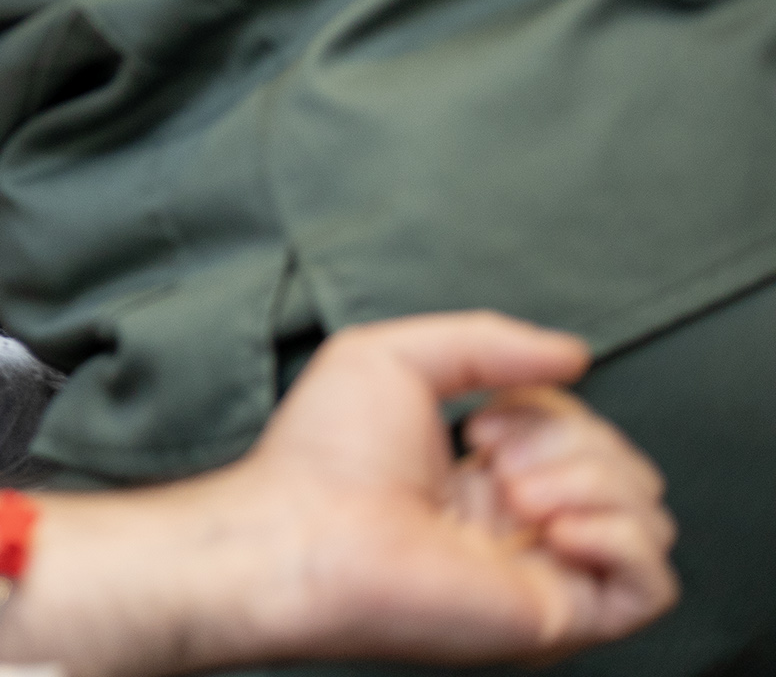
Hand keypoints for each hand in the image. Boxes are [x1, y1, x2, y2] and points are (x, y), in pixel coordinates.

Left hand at [220, 313, 674, 665]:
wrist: (303, 535)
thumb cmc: (325, 454)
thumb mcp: (394, 356)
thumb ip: (488, 341)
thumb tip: (573, 353)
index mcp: (487, 478)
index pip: (580, 431)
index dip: (549, 409)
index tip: (478, 423)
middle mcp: (524, 528)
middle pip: (624, 466)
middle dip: (574, 440)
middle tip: (492, 455)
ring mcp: (547, 573)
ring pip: (648, 516)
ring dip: (592, 481)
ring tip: (515, 492)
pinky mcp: (562, 617)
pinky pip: (655, 585)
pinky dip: (622, 538)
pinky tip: (557, 525)